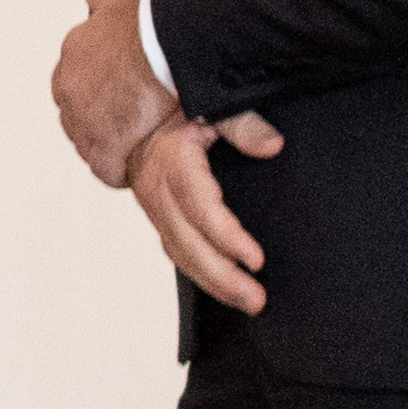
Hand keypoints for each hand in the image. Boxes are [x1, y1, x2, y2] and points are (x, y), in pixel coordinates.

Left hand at [49, 0, 176, 186]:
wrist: (171, 40)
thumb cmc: (152, 20)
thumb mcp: (120, 1)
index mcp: (73, 53)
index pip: (75, 85)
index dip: (99, 97)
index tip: (120, 101)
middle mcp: (69, 84)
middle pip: (79, 115)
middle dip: (101, 122)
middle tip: (133, 125)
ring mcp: (82, 115)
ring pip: (90, 142)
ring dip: (111, 145)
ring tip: (140, 146)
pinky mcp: (103, 142)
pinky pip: (106, 167)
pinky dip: (120, 170)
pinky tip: (141, 167)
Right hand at [137, 113, 281, 310]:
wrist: (135, 119)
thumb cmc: (175, 111)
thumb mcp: (208, 106)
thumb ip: (241, 124)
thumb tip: (272, 145)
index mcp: (173, 163)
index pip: (200, 207)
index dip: (226, 237)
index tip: (256, 259)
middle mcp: (158, 191)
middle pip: (188, 243)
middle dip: (223, 276)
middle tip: (256, 298)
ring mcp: (155, 209)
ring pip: (181, 254)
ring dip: (213, 283)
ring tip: (248, 302)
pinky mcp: (160, 219)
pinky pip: (177, 253)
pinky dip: (200, 275)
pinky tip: (224, 290)